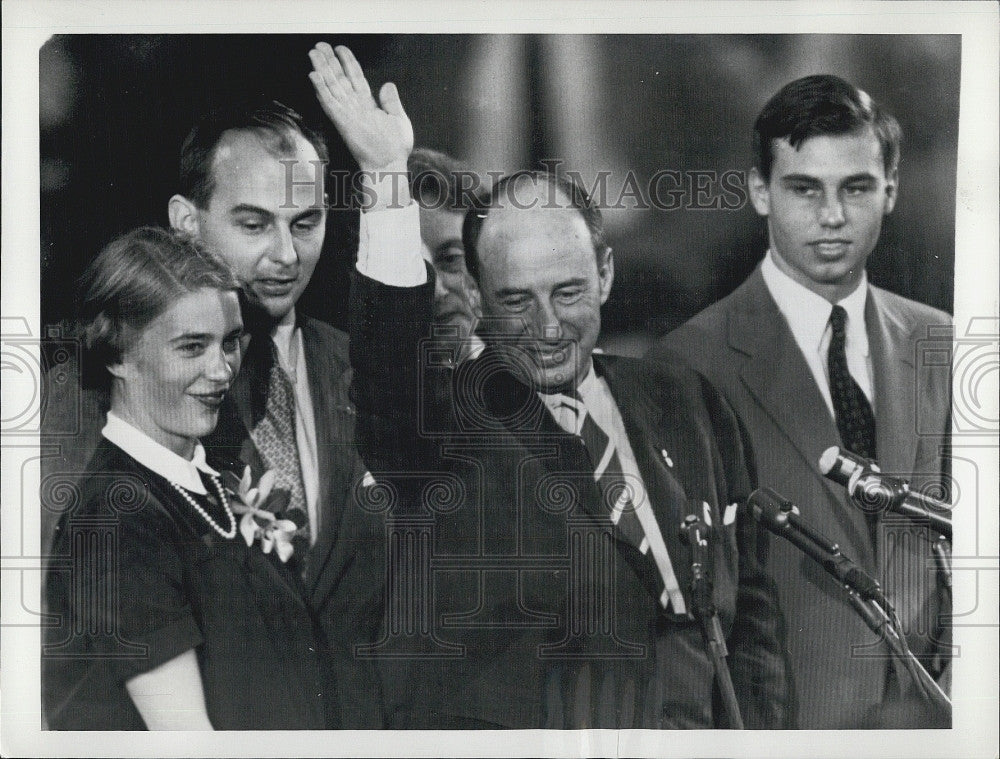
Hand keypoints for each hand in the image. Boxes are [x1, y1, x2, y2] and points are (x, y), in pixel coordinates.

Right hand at [308, 43, 412, 172]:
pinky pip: (330, 102)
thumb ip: (392, 102)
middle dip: (330, 61)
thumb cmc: (394, 149)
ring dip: (322, 68)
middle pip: (340, 78)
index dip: (348, 62)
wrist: (388, 166)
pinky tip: (314, 76)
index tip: (341, 49)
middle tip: (320, 45)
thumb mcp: (399, 120)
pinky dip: (321, 89)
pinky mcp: (343, 122)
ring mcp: (348, 113)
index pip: (356, 78)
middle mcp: (355, 107)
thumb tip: (388, 84)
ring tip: (314, 52)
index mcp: (368, 105)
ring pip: (332, 86)